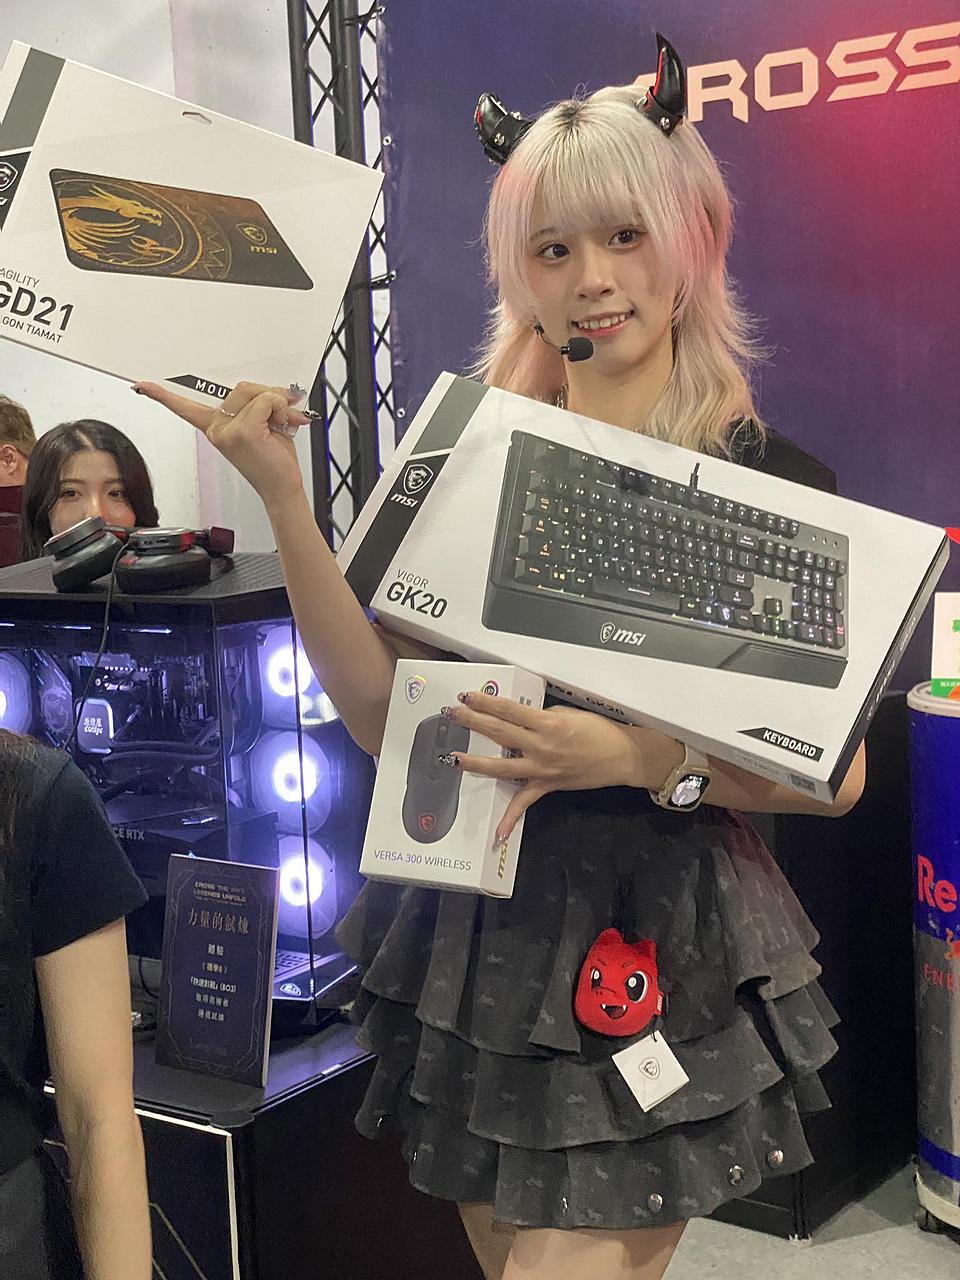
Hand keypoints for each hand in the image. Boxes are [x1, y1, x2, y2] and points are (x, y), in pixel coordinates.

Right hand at [132, 379, 310, 510]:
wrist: (282, 488)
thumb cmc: (274, 461)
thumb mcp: (263, 425)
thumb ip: (258, 404)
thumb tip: (274, 390)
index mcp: (215, 427)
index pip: (185, 407)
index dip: (163, 395)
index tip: (143, 386)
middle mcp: (216, 429)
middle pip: (239, 387)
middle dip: (266, 394)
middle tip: (279, 413)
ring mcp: (226, 431)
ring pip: (252, 391)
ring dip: (276, 403)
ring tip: (279, 423)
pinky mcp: (242, 432)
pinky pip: (266, 401)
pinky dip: (281, 409)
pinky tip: (281, 426)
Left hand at [439, 691, 681, 840]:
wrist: (622, 757)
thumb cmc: (599, 731)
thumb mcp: (569, 714)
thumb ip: (542, 717)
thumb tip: (521, 719)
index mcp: (547, 724)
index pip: (509, 710)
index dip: (486, 701)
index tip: (467, 695)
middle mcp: (541, 746)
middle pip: (500, 733)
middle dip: (473, 722)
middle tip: (451, 713)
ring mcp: (541, 769)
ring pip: (502, 768)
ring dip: (476, 763)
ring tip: (454, 758)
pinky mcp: (546, 786)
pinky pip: (525, 804)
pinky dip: (511, 820)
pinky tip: (497, 834)